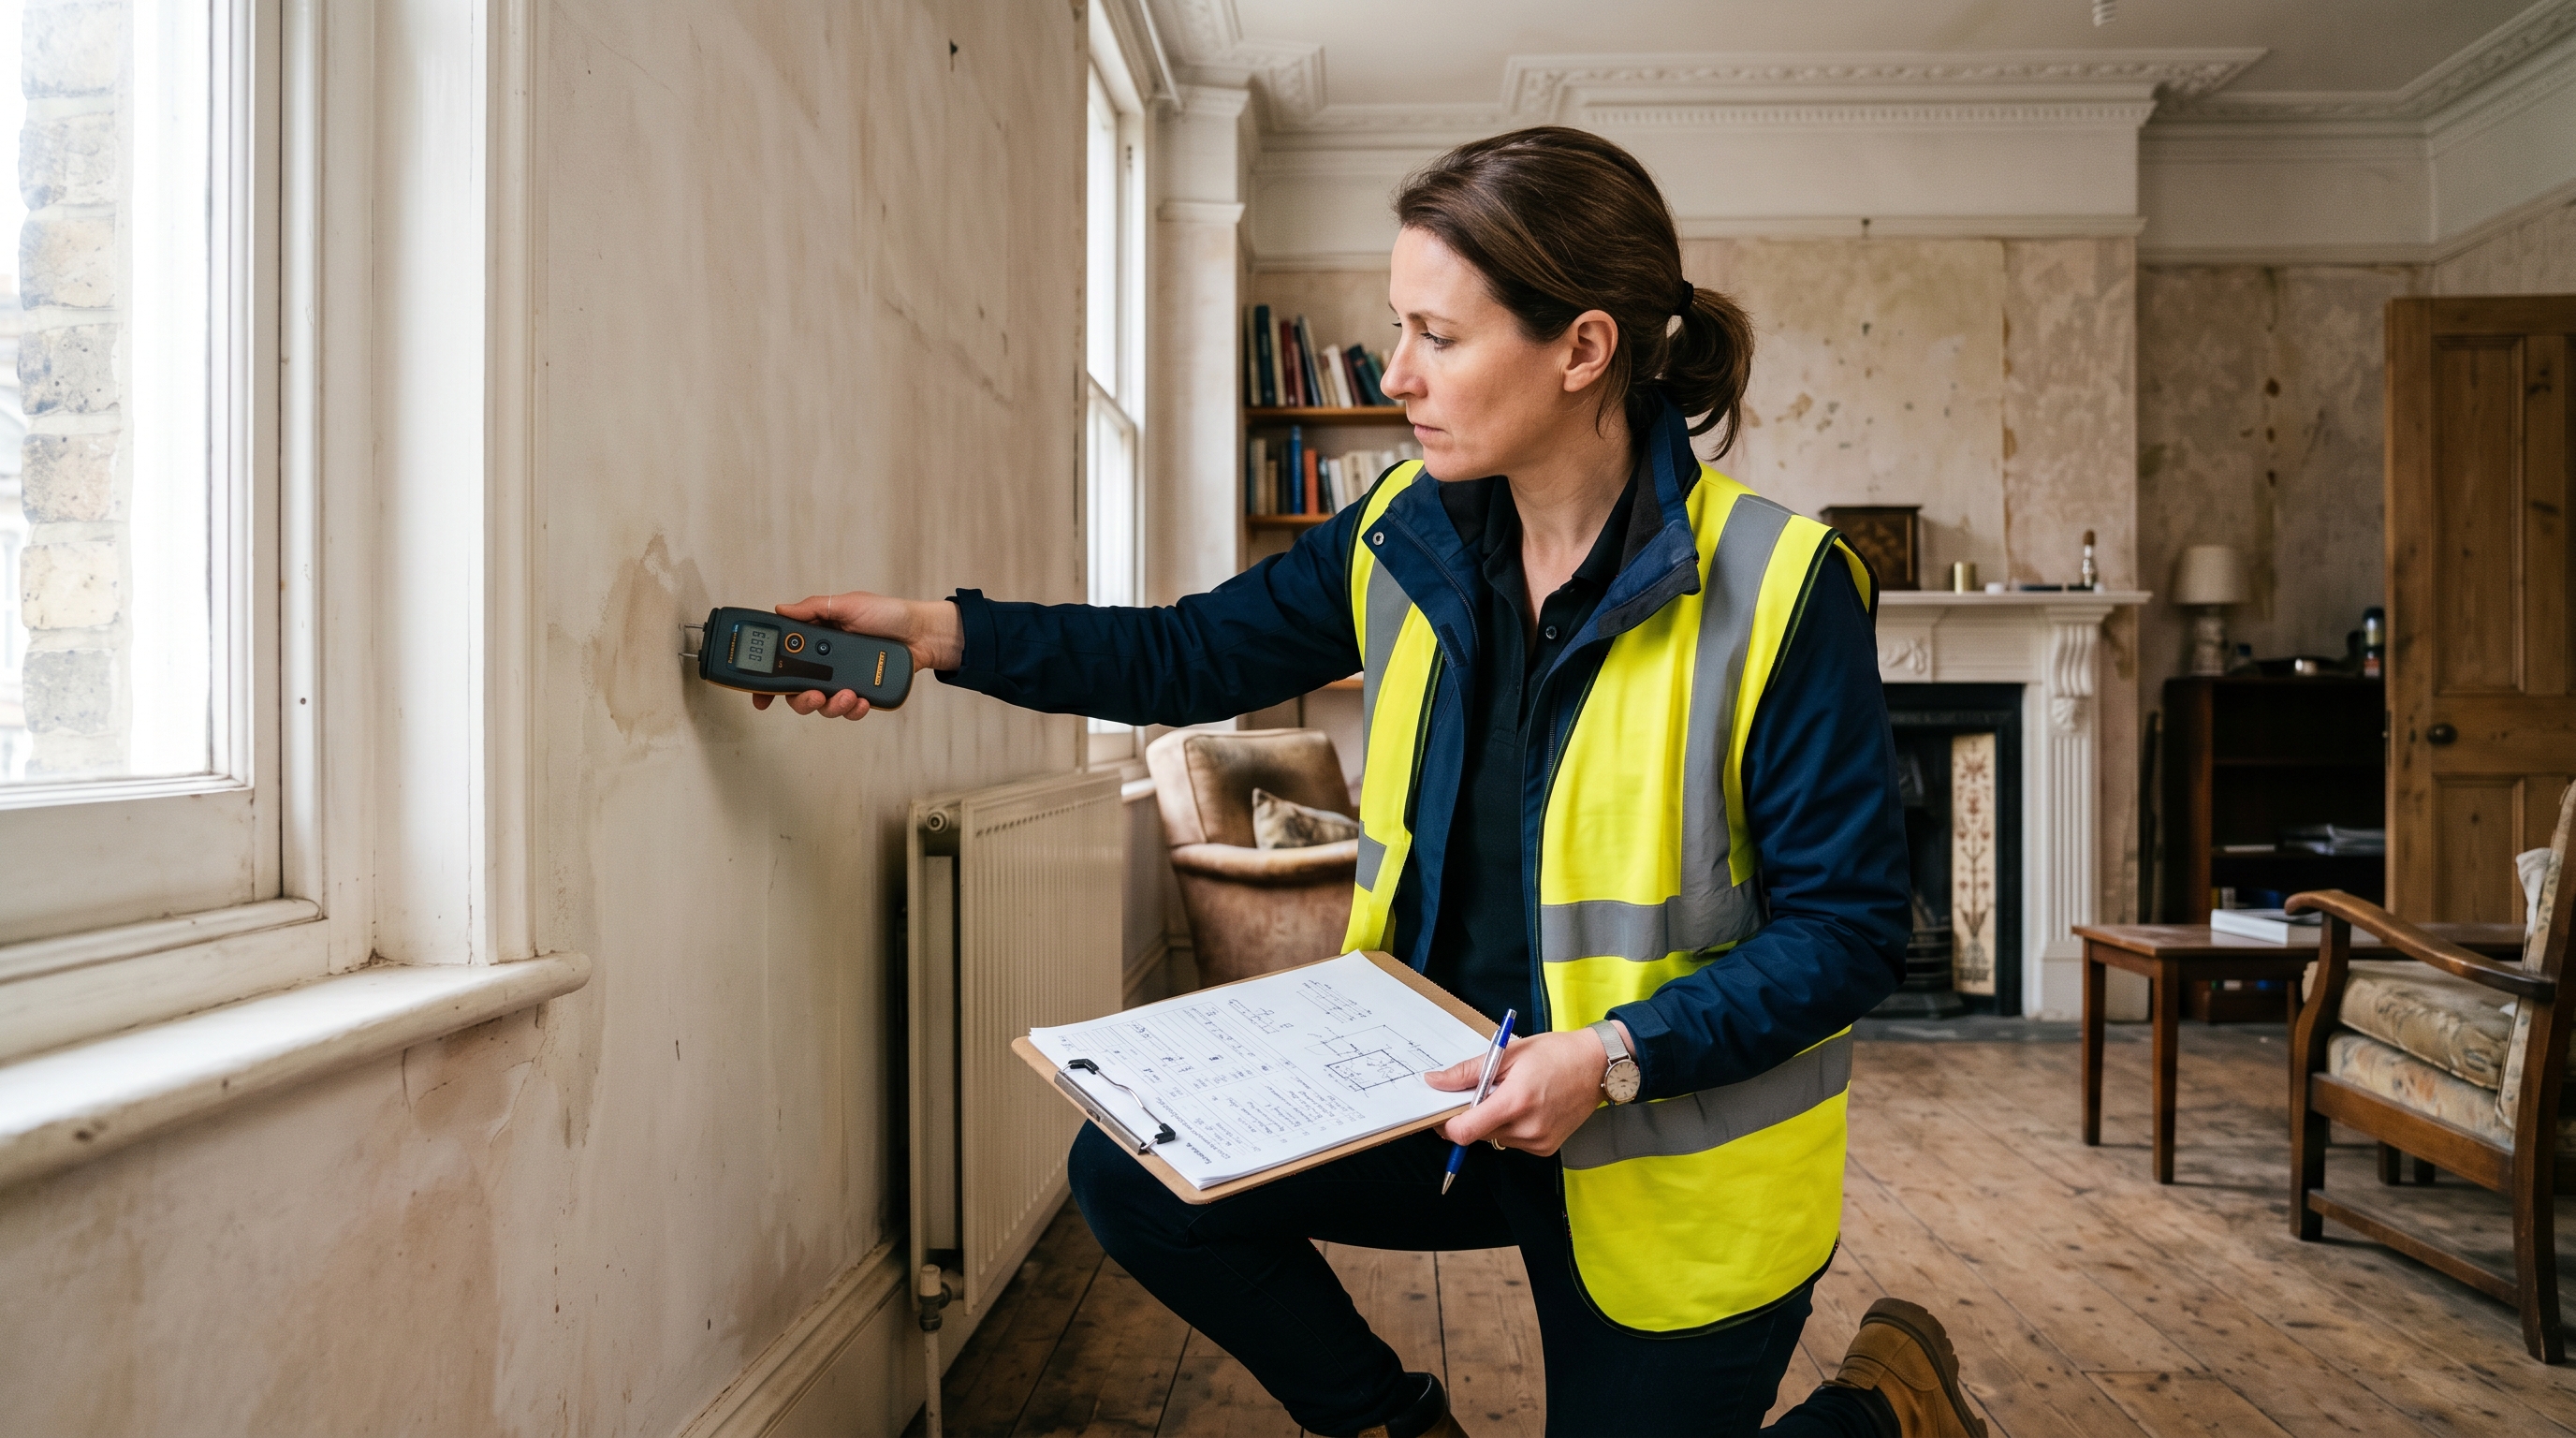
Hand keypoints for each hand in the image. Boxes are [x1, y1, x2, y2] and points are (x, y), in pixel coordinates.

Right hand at [750, 590, 964, 720]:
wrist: (924, 632)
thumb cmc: (888, 614)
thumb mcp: (849, 604)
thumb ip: (815, 609)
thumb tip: (781, 610)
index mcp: (818, 642)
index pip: (784, 663)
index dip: (767, 682)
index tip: (760, 697)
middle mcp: (827, 665)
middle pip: (798, 692)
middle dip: (801, 699)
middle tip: (814, 694)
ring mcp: (845, 681)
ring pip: (823, 706)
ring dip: (831, 705)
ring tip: (850, 695)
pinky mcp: (865, 694)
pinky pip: (851, 711)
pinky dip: (854, 709)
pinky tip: (863, 700)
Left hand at [1426, 1023, 1623, 1155]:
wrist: (1597, 1066)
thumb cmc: (1556, 1054)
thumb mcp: (1508, 1053)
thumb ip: (1468, 1072)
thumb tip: (1435, 1082)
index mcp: (1514, 1102)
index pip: (1464, 1131)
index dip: (1447, 1124)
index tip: (1443, 1111)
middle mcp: (1527, 1128)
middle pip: (1477, 1134)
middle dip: (1472, 1115)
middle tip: (1486, 1090)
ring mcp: (1538, 1142)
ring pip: (1494, 1138)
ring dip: (1493, 1120)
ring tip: (1514, 1095)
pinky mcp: (1546, 1149)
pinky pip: (1513, 1141)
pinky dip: (1511, 1127)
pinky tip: (1528, 1107)